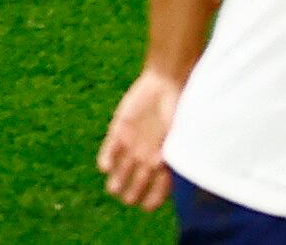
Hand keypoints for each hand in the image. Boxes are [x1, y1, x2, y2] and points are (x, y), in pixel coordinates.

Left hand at [98, 67, 182, 208]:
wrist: (167, 79)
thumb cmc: (180, 104)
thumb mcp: (180, 129)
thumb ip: (170, 148)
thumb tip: (160, 165)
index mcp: (166, 160)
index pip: (158, 192)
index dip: (152, 202)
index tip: (146, 206)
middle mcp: (148, 156)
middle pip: (135, 188)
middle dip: (131, 195)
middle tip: (129, 196)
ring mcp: (132, 146)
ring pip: (118, 177)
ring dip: (116, 184)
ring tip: (115, 186)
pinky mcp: (118, 132)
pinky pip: (107, 155)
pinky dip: (105, 162)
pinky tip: (108, 166)